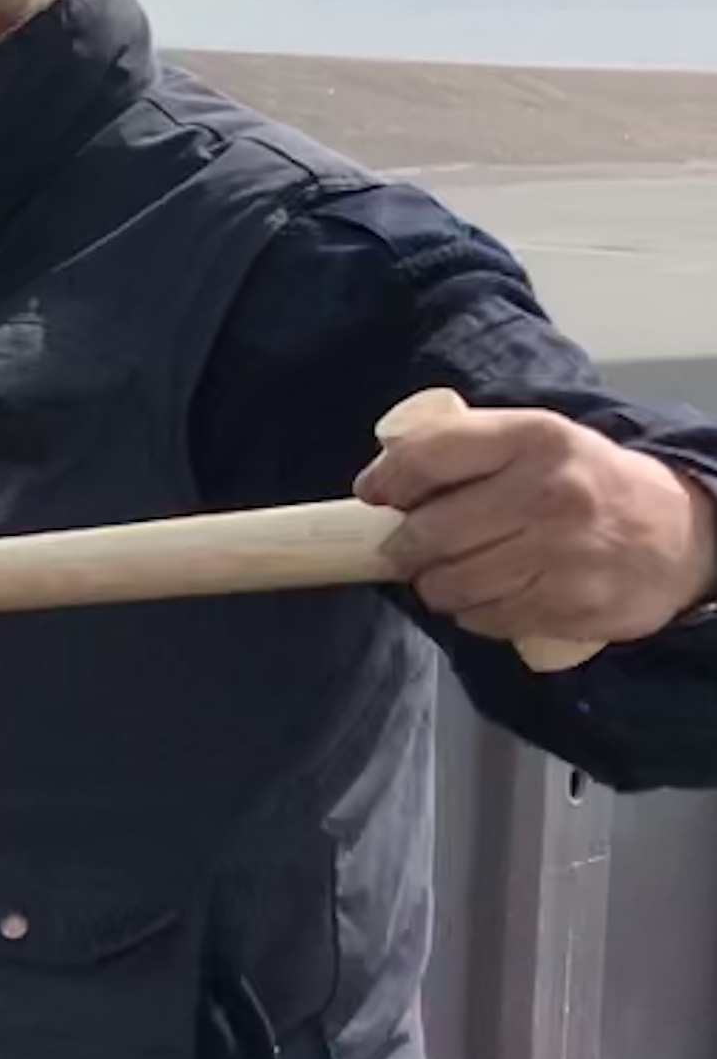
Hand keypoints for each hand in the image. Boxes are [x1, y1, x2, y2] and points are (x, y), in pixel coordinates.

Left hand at [357, 399, 716, 656]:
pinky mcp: (572, 606)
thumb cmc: (589, 483)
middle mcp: (549, 494)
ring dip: (433, 585)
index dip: (388, 480)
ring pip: (450, 584)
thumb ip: (465, 446)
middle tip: (404, 549)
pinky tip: (486, 595)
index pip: (429, 456)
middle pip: (430, 532)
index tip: (374, 495)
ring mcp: (563, 555)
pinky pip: (486, 619)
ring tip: (446, 573)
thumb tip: (382, 479)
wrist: (683, 533)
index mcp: (535, 440)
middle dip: (402, 546)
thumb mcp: (536, 439)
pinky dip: (471, 612)